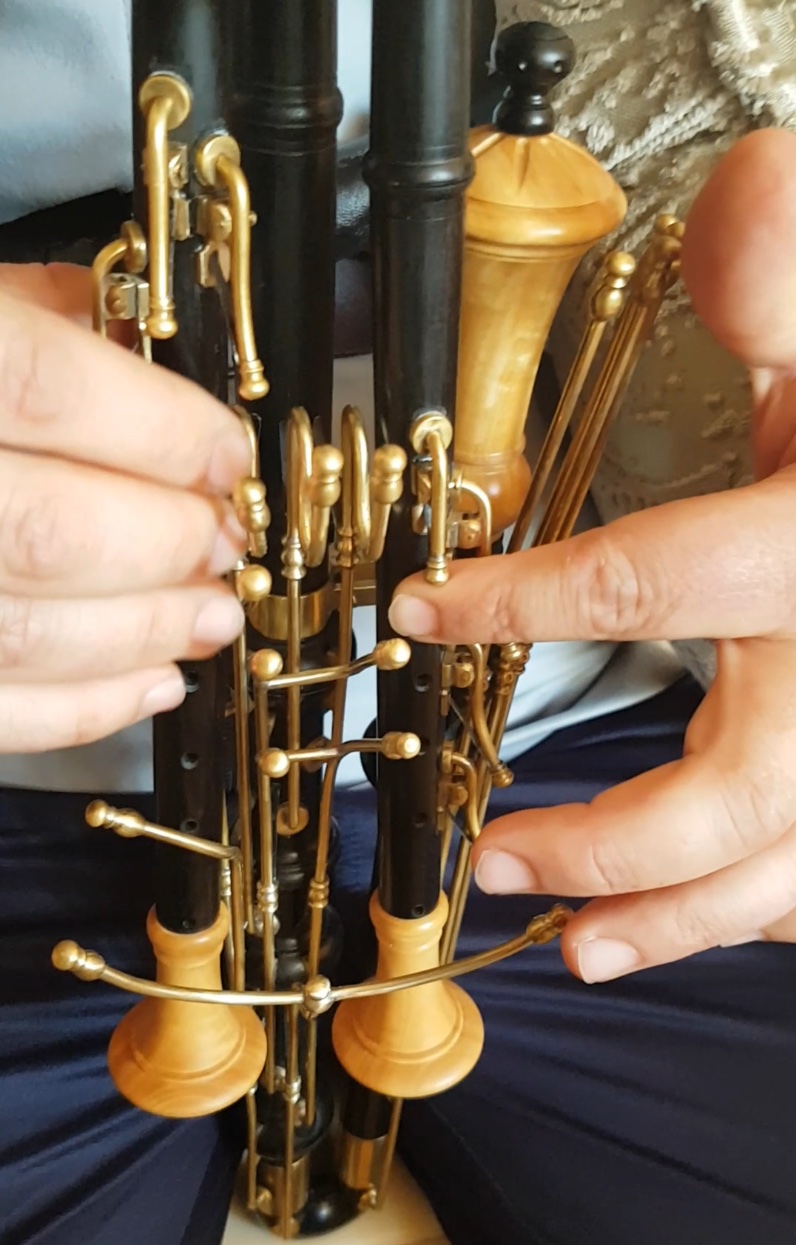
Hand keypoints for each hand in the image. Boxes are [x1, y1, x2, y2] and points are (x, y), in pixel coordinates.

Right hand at [0, 262, 250, 751]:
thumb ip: (15, 314)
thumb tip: (135, 335)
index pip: (43, 388)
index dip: (163, 432)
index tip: (226, 458)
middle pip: (48, 532)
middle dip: (166, 546)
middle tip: (223, 544)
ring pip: (21, 635)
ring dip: (142, 634)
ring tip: (207, 618)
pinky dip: (78, 710)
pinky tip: (147, 684)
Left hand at [389, 128, 795, 982]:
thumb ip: (791, 286)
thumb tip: (736, 192)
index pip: (649, 585)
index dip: (521, 607)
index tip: (424, 617)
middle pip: (728, 798)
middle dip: (604, 846)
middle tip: (495, 858)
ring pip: (786, 873)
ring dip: (676, 920)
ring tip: (582, 946)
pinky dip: (753, 912)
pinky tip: (692, 920)